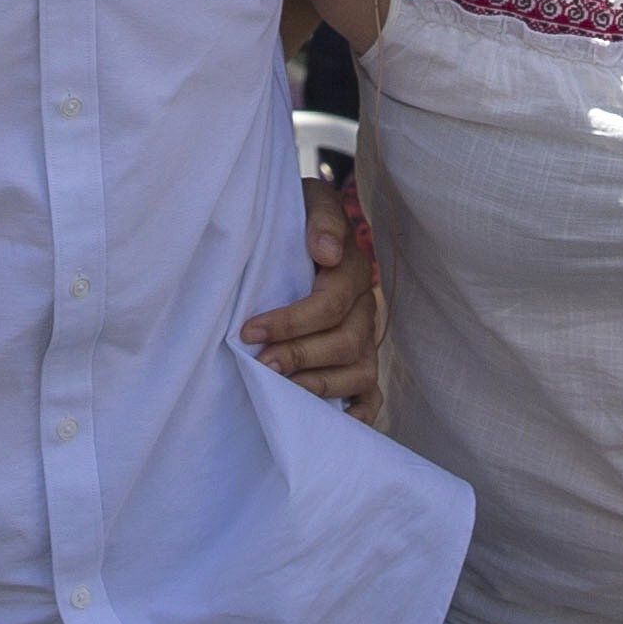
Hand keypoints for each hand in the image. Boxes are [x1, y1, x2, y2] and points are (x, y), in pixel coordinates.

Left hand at [240, 175, 385, 416]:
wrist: (296, 231)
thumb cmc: (292, 221)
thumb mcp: (304, 202)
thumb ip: (320, 218)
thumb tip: (327, 251)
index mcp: (351, 269)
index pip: (331, 303)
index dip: (291, 320)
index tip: (250, 329)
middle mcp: (365, 306)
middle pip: (346, 341)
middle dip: (301, 355)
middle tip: (262, 364)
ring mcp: (366, 338)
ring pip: (360, 371)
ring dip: (321, 385)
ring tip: (283, 391)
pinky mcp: (360, 364)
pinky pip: (372, 395)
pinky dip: (359, 413)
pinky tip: (336, 421)